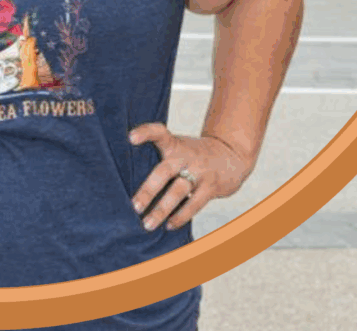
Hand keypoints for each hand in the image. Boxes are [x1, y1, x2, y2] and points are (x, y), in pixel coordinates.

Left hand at [128, 122, 251, 231]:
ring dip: (162, 209)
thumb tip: (126, 176)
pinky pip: (194, 204)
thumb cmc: (193, 155)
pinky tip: (169, 225)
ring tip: (147, 224)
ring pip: (178, 191)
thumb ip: (160, 156)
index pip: (159, 132)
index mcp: (175, 144)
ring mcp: (200, 171)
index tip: (130, 137)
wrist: (230, 155)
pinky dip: (181, 216)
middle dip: (148, 190)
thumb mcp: (178, 147)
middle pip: (164, 170)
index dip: (145, 132)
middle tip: (134, 206)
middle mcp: (186, 156)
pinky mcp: (211, 186)